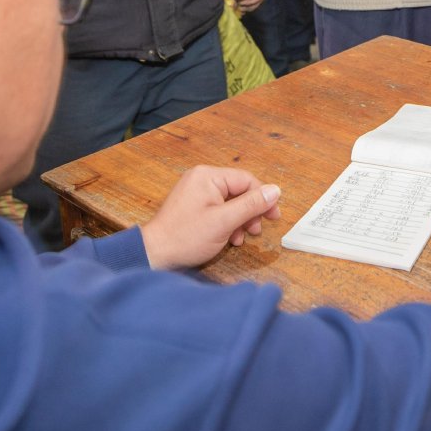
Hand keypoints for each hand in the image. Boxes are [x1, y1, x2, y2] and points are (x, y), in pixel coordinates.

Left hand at [140, 166, 282, 269]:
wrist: (155, 254)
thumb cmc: (186, 237)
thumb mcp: (224, 221)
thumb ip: (251, 205)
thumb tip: (276, 190)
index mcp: (208, 176)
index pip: (246, 180)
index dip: (263, 198)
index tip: (273, 217)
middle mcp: (201, 179)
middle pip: (238, 191)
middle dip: (250, 212)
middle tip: (256, 231)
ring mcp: (196, 192)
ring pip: (230, 202)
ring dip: (240, 220)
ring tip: (241, 238)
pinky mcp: (193, 205)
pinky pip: (218, 209)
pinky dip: (227, 223)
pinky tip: (229, 238)